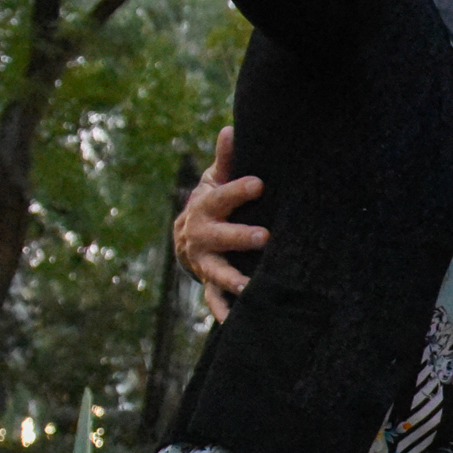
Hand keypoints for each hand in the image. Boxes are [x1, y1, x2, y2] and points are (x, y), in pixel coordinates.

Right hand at [176, 129, 267, 322]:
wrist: (188, 238)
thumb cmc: (212, 205)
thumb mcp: (214, 183)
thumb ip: (225, 161)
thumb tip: (231, 128)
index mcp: (205, 208)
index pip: (221, 198)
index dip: (238, 190)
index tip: (260, 184)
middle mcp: (201, 236)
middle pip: (219, 236)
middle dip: (240, 236)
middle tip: (265, 237)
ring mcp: (204, 262)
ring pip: (217, 271)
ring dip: (233, 278)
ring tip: (250, 286)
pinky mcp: (210, 283)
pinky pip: (214, 300)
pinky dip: (222, 312)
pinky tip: (235, 323)